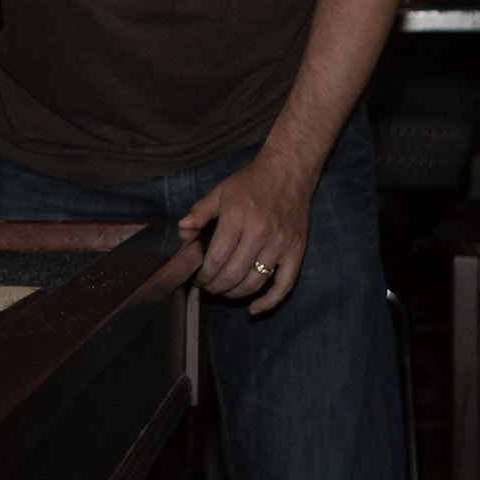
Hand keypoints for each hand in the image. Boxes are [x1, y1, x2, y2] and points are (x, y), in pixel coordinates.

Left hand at [176, 151, 315, 314]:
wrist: (289, 170)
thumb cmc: (251, 181)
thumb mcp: (221, 191)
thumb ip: (200, 212)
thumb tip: (182, 231)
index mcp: (237, 218)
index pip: (215, 260)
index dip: (202, 275)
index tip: (196, 278)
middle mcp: (260, 233)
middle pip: (232, 275)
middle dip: (215, 287)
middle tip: (207, 287)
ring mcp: (281, 244)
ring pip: (254, 283)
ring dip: (235, 294)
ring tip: (224, 292)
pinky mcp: (297, 251)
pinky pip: (284, 285)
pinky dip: (269, 302)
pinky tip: (254, 309)